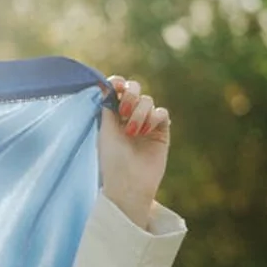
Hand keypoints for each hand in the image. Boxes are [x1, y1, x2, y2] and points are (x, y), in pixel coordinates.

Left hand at [98, 76, 170, 227]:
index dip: (117, 83)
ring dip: (140, 113)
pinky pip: (162, 113)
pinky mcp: (161, 131)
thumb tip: (105, 85)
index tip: (116, 86)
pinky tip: (145, 132)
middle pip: (134, 89)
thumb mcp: (105, 131)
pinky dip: (153, 118)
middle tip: (124, 113)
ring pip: (148, 101)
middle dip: (130, 95)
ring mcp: (146, 123)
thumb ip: (107, 107)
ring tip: (133, 132)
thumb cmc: (112, 160)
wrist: (129, 183)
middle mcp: (128, 117)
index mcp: (112, 115)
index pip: (116, 90)